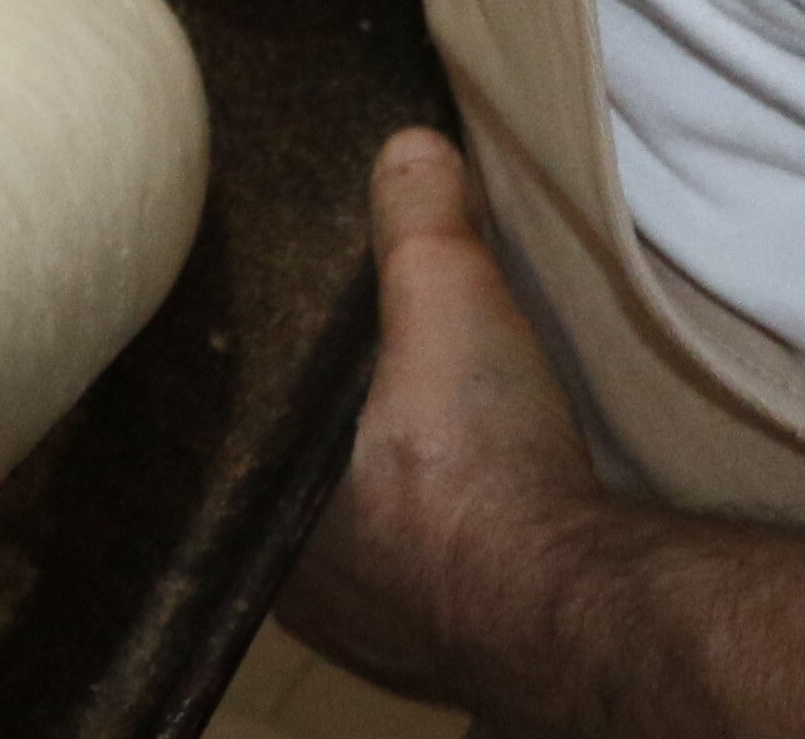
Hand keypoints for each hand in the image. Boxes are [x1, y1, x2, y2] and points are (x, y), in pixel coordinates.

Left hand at [282, 128, 620, 700]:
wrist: (581, 608)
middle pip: (284, 487)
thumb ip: (418, 219)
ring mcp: (371, 636)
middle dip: (307, 437)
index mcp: (257, 514)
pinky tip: (453, 508)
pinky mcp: (446, 659)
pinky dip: (429, 543)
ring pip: (349, 545)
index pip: (223, 438)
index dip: (242, 390)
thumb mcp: (445, 301)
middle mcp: (298, 594)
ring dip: (370, 496)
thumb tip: (406, 145)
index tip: (250, 345)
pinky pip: (416, 584)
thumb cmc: (480, 466)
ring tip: (390, 433)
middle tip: (327, 377)